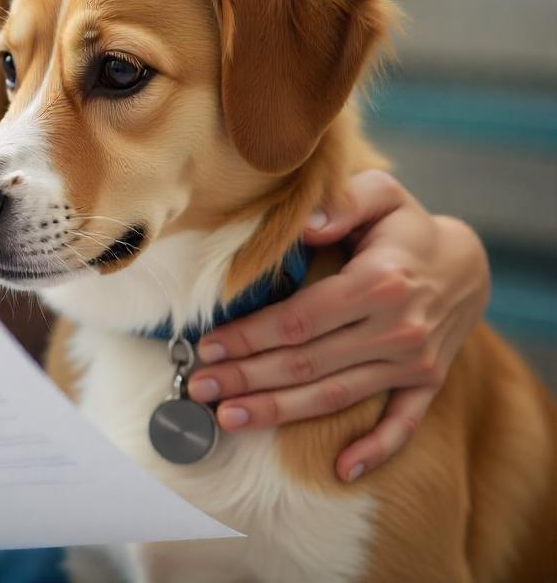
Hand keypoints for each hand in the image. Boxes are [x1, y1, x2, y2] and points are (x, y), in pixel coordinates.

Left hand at [185, 170, 489, 481]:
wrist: (467, 263)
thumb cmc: (403, 227)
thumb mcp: (380, 194)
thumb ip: (343, 201)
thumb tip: (306, 225)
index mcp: (379, 283)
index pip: (299, 319)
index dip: (250, 336)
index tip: (207, 345)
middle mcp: (398, 329)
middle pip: (307, 363)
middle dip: (246, 378)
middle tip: (199, 388)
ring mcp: (414, 362)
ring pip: (336, 396)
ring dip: (279, 411)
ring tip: (229, 419)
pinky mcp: (427, 384)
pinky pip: (402, 425)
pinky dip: (375, 450)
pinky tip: (340, 470)